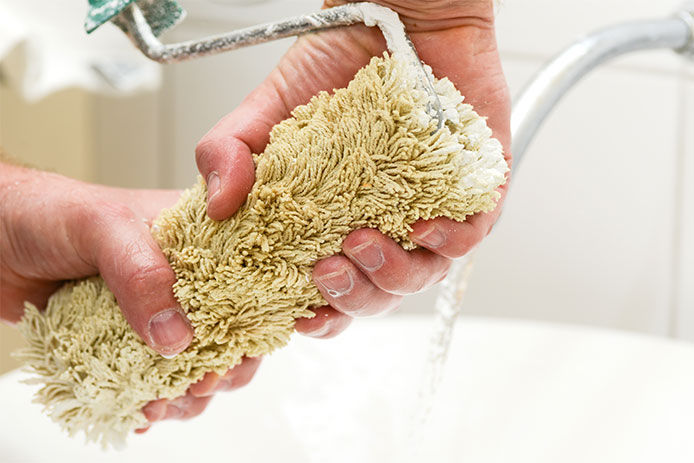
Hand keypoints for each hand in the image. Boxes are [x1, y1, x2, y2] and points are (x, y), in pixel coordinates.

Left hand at [0, 162, 256, 428]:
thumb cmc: (48, 212)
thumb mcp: (102, 226)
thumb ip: (141, 272)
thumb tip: (174, 337)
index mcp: (199, 241)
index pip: (250, 280)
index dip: (259, 315)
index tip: (247, 348)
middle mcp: (185, 281)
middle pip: (232, 333)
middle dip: (225, 366)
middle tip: (201, 383)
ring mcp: (157, 315)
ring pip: (196, 364)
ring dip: (187, 394)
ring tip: (162, 403)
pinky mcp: (126, 343)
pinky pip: (153, 382)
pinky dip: (152, 403)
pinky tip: (140, 411)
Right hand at [194, 0, 510, 336]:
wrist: (396, 13)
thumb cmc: (338, 64)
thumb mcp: (268, 109)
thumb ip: (231, 151)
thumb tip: (214, 204)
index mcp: (337, 221)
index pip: (332, 289)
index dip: (317, 314)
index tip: (297, 318)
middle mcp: (385, 223)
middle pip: (377, 295)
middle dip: (352, 298)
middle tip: (325, 270)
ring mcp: (430, 209)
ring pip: (423, 275)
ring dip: (392, 274)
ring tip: (362, 244)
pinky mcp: (474, 187)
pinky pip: (471, 234)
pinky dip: (448, 241)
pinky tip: (423, 226)